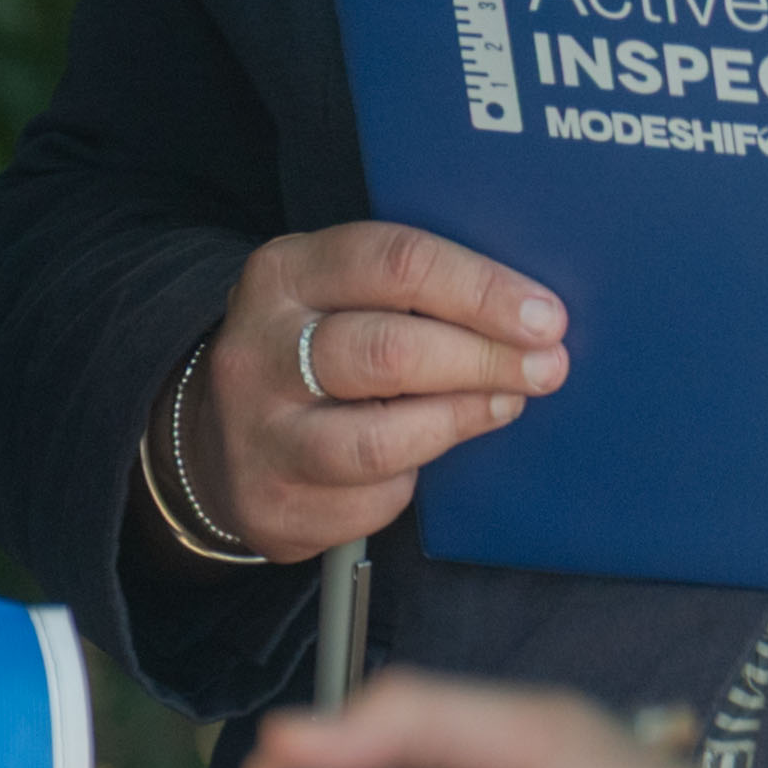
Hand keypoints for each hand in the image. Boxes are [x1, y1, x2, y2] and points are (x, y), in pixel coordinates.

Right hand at [187, 225, 570, 561]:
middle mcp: (257, 351)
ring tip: (500, 406)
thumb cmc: (315, 351)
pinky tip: (417, 460)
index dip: (482, 290)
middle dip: (485, 360)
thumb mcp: (345, 293)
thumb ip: (418, 293)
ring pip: (381, 439)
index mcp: (284, 276)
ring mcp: (257, 432)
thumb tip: (531, 320)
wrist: (221, 436)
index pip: (393, 264)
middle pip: (387, 352)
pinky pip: (372, 498)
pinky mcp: (269, 503)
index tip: (546, 318)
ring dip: (460, 421)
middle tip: (545, 368)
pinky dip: (411, 480)